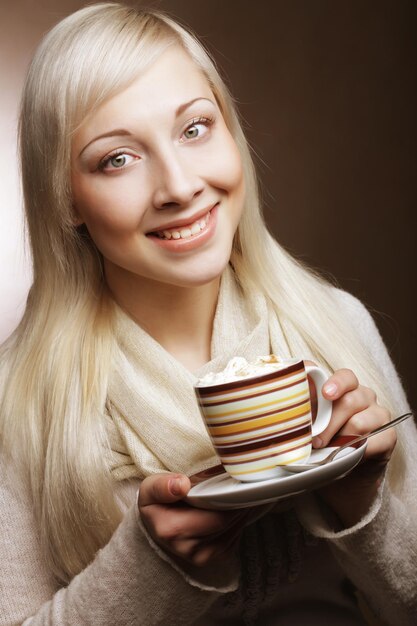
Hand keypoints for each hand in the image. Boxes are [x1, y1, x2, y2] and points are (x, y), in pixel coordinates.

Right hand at [138, 473, 251, 566]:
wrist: (156, 524)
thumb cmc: (157, 501)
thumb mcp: (150, 487)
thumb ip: (161, 485)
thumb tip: (182, 485)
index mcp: (171, 530)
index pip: (215, 516)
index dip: (229, 499)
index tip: (234, 483)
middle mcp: (187, 548)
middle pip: (226, 522)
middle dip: (236, 503)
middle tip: (240, 485)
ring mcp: (201, 557)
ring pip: (233, 530)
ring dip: (239, 511)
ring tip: (236, 494)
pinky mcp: (213, 559)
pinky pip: (235, 538)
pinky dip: (238, 522)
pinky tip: (233, 508)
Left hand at [312, 368, 395, 526]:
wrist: (340, 477)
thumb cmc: (321, 444)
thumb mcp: (307, 425)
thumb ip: (301, 409)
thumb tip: (282, 399)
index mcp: (343, 389)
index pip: (345, 376)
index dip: (335, 382)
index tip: (325, 394)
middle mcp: (363, 397)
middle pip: (349, 400)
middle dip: (329, 423)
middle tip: (315, 441)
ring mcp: (377, 414)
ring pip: (360, 421)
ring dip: (342, 438)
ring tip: (331, 450)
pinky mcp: (388, 435)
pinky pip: (378, 438)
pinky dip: (361, 449)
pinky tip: (352, 455)